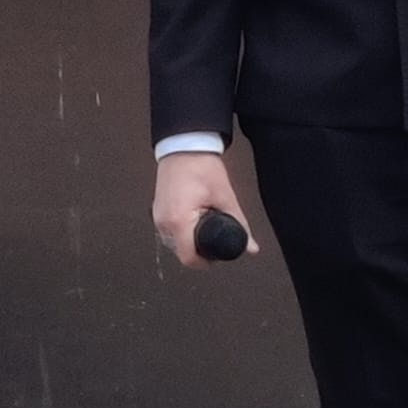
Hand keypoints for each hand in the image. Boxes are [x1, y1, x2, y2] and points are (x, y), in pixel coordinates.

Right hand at [152, 153, 259, 271]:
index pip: (188, 258)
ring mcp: (158, 216)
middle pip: (182, 252)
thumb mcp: (225, 197)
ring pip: (174, 243)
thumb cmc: (201, 167)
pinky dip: (182, 231)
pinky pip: (169, 231)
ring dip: (190, 240)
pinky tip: (195, 221)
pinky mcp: (157, 210)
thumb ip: (239, 224)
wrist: (185, 145)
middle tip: (216, 239)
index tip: (216, 257)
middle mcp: (164, 222)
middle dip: (199, 250)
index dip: (205, 262)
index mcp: (179, 221)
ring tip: (206, 226)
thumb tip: (250, 246)